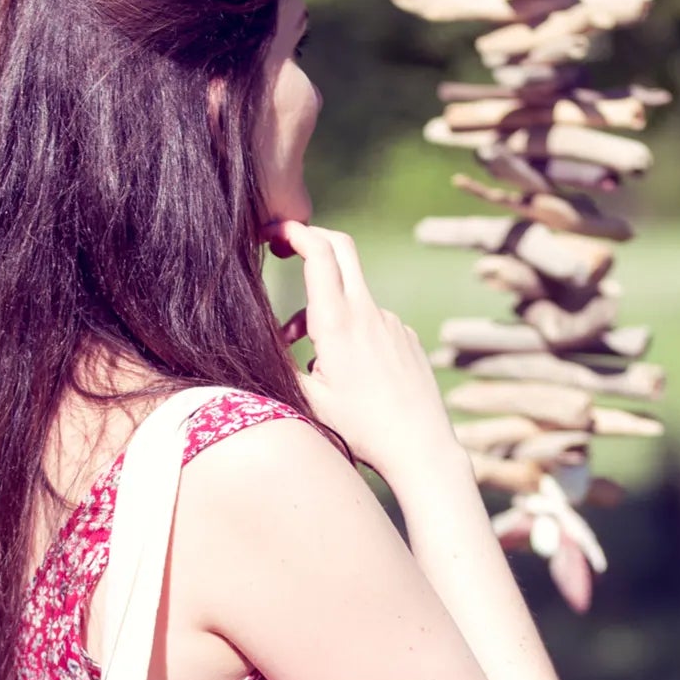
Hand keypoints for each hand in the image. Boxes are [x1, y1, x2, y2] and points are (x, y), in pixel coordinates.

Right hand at [263, 217, 458, 486]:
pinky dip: (350, 332)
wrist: (421, 447)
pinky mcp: (406, 336)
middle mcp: (368, 313)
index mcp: (338, 322)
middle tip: (286, 248)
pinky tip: (349, 372)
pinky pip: (372, 321)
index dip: (294, 232)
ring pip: (351, 295)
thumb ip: (280, 365)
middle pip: (341, 248)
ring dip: (324, 309)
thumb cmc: (362, 430)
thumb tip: (258, 344)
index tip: (273, 231)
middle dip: (312, 239)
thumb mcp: (308, 401)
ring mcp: (392, 322)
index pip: (319, 252)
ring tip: (308, 355)